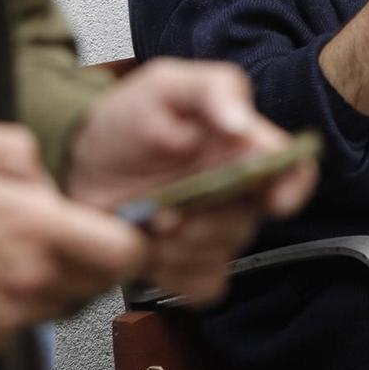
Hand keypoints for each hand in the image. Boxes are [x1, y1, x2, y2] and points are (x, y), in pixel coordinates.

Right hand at [0, 119, 144, 356]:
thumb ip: (20, 150)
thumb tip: (44, 180)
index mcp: (34, 227)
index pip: (125, 251)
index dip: (135, 240)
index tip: (127, 228)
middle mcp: (28, 279)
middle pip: (101, 282)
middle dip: (98, 259)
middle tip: (72, 238)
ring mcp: (4, 317)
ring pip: (64, 305)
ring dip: (59, 282)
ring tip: (21, 255)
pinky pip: (23, 324)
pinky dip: (19, 304)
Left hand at [65, 60, 316, 305]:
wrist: (74, 158)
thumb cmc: (125, 117)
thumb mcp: (166, 84)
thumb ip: (214, 90)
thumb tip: (244, 125)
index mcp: (243, 148)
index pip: (294, 169)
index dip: (294, 188)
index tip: (275, 202)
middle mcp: (235, 192)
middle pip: (252, 221)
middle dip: (210, 221)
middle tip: (168, 210)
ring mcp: (209, 229)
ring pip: (225, 254)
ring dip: (185, 247)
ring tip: (149, 223)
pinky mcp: (182, 261)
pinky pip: (202, 284)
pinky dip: (178, 275)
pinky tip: (151, 251)